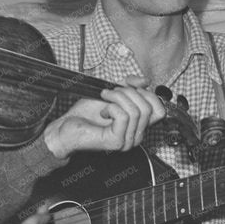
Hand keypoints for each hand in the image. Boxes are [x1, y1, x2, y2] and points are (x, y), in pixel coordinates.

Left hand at [43, 86, 164, 159]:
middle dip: (129, 92)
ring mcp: (127, 140)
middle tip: (111, 92)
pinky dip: (111, 106)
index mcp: (138, 126)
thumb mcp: (112, 93)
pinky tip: (102, 111)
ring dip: (118, 97)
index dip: (147, 93)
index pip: (160, 110)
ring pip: (136, 110)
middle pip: (149, 107)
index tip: (129, 86)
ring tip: (104, 97)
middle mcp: (136, 135)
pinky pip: (124, 116)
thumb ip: (129, 86)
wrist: (64, 127)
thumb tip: (145, 81)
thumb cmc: (84, 114)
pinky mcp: (116, 142)